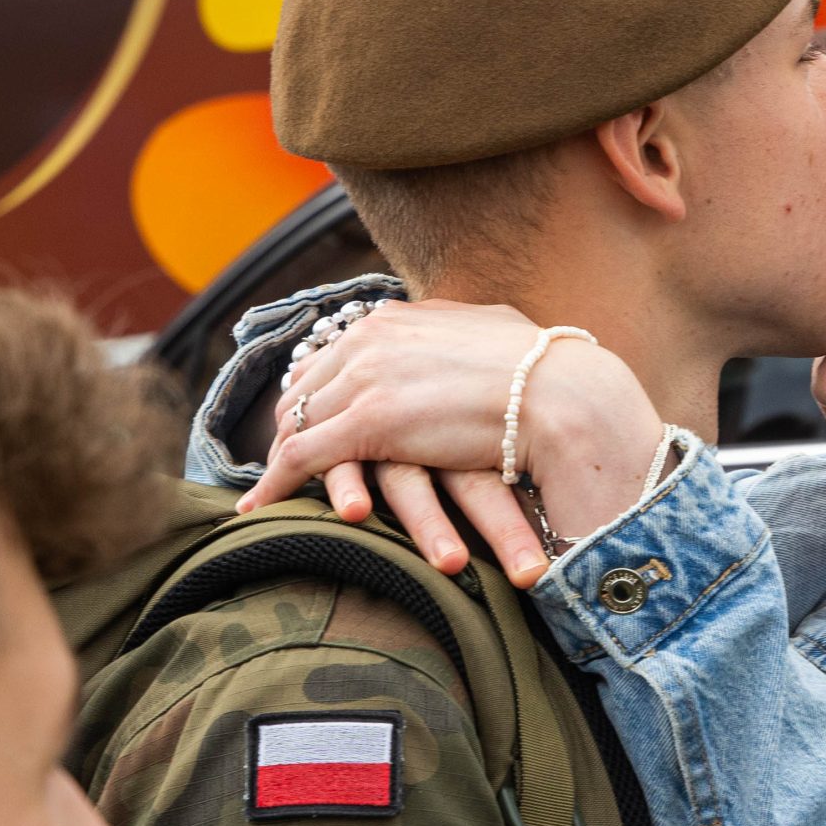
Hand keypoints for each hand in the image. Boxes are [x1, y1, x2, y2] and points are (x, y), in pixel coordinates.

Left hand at [243, 301, 660, 585]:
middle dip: (292, 425)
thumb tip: (472, 332)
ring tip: (265, 488)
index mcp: (398, 317)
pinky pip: (302, 457)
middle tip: (284, 460)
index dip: (320, 392)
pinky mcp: (368, 425)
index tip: (313, 419)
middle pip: (306, 387)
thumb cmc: (545, 375)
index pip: (334, 355)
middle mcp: (372, 338)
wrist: (565, 396)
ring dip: (279, 458)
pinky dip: (275, 484)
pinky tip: (259, 508)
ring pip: (298, 422)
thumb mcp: (491, 335)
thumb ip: (462, 335)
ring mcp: (367, 380)